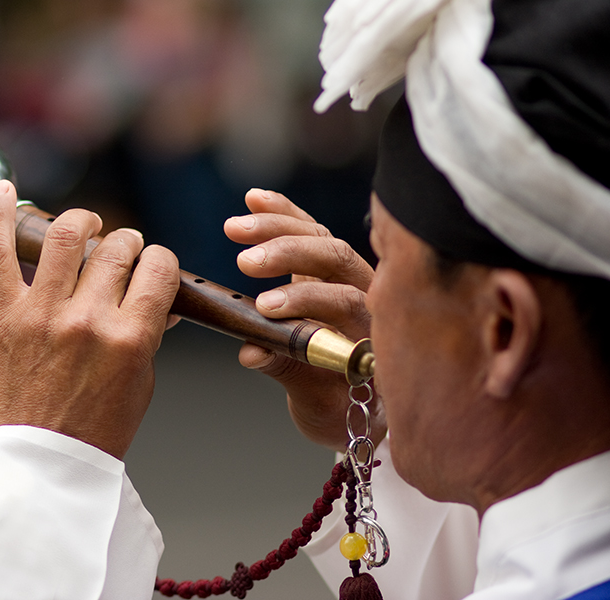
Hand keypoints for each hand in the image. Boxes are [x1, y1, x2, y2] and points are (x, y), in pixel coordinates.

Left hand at [0, 181, 179, 458]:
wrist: (42, 464)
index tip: (155, 268)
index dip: (161, 261)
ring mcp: (42, 313)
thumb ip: (149, 333)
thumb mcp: (141, 382)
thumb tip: (158, 298)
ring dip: (85, 221)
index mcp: (130, 338)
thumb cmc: (96, 430)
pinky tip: (1, 189)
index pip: (159, 268)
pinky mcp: (4, 315)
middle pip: (118, 249)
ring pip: (68, 236)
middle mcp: (87, 319)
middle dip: (128, 244)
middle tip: (123, 254)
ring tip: (88, 226)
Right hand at [223, 188, 382, 450]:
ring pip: (321, 237)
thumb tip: (250, 351)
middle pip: (336, 258)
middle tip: (247, 262)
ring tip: (235, 226)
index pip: (346, 301)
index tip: (267, 308)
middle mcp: (369, 296)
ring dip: (278, 227)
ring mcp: (349, 277)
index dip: (306, 300)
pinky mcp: (327, 266)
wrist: (358, 409)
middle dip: (289, 254)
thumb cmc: (343, 411)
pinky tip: (254, 199)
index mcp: (374, 333)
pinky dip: (283, 213)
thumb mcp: (317, 405)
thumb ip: (287, 372)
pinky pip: (310, 231)